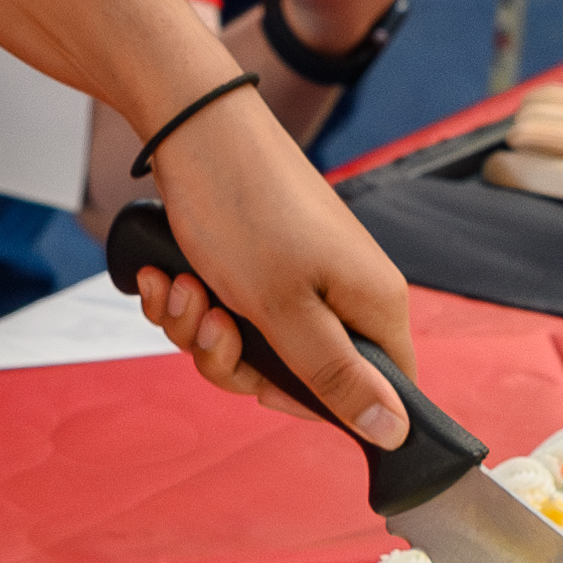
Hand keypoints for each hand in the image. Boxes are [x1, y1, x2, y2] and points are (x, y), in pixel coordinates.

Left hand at [121, 82, 415, 446]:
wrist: (192, 128)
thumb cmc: (243, 210)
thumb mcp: (287, 312)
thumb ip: (338, 379)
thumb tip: (397, 434)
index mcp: (374, 305)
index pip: (376, 393)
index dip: (314, 404)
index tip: (266, 387)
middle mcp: (343, 292)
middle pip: (297, 375)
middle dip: (233, 359)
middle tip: (213, 320)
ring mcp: (299, 276)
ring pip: (250, 345)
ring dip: (199, 327)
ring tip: (183, 284)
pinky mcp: (260, 262)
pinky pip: (226, 312)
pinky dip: (189, 298)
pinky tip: (165, 272)